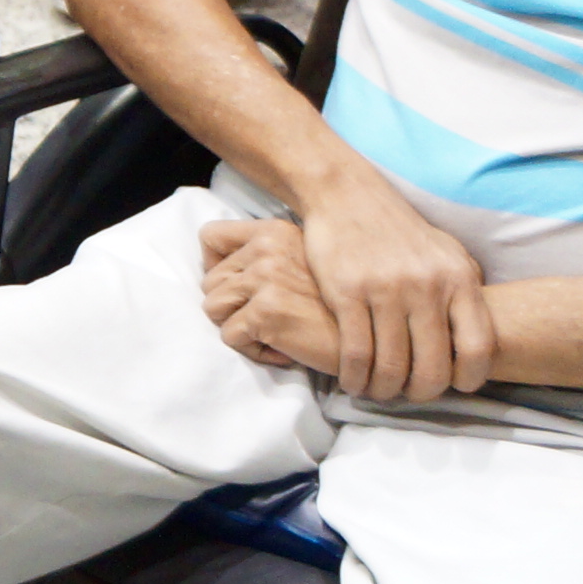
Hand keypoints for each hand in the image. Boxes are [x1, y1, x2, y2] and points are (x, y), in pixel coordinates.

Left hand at [198, 220, 341, 372]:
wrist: (372, 337)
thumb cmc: (337, 307)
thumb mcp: (306, 262)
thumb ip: (269, 257)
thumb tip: (218, 271)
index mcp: (274, 232)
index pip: (210, 235)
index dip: (212, 264)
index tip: (235, 286)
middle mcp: (266, 249)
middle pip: (210, 280)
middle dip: (232, 307)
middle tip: (268, 320)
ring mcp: (265, 279)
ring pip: (213, 308)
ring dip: (240, 329)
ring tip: (275, 334)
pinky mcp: (265, 312)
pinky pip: (230, 337)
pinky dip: (253, 351)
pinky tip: (285, 349)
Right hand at [285, 173, 493, 401]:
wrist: (348, 195)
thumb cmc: (401, 231)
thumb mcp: (448, 253)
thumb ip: (467, 291)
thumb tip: (480, 336)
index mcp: (458, 279)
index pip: (479, 347)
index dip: (470, 379)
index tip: (455, 387)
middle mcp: (427, 286)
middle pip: (433, 366)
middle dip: (421, 392)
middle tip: (409, 394)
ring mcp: (385, 290)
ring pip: (391, 365)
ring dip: (385, 390)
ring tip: (379, 391)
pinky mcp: (347, 292)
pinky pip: (356, 352)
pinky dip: (355, 377)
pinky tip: (353, 381)